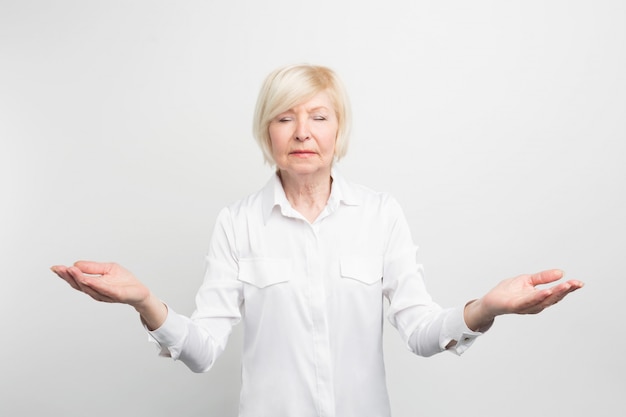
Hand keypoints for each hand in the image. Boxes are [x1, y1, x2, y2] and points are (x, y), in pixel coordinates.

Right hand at [50, 261, 149, 306]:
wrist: (140, 291)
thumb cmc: (124, 281)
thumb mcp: (107, 268)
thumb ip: (92, 267)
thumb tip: (75, 264)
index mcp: (93, 285)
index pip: (76, 280)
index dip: (65, 274)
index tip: (55, 268)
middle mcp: (96, 291)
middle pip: (78, 285)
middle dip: (68, 276)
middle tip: (59, 269)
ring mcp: (105, 294)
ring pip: (89, 287)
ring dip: (79, 279)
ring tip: (70, 270)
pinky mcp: (116, 295)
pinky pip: (104, 289)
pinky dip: (95, 284)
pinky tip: (87, 280)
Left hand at [464, 269, 583, 330]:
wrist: (490, 300)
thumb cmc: (508, 291)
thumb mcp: (527, 280)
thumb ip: (543, 277)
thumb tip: (561, 273)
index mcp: (539, 298)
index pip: (557, 293)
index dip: (569, 289)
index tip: (579, 283)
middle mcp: (535, 304)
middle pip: (553, 298)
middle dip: (565, 291)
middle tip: (575, 283)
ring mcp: (526, 306)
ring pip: (543, 301)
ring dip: (555, 293)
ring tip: (565, 285)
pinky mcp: (515, 306)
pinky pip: (528, 302)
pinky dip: (538, 297)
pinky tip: (545, 291)